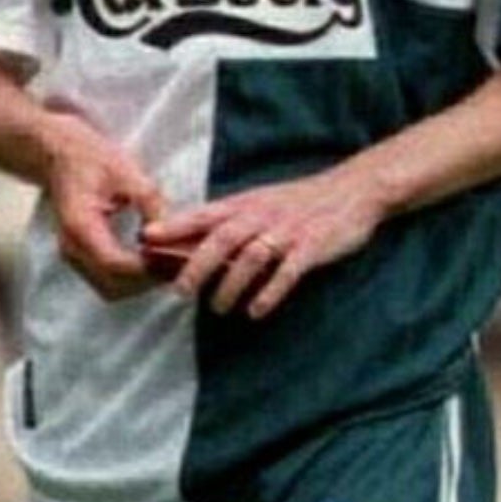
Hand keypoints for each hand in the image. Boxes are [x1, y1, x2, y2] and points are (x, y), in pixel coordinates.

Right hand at [42, 113, 164, 300]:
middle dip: (149, 279)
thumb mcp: (126, 170)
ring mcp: (74, 256)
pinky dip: (133, 278)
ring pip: (111, 289)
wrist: (58, 154)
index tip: (177, 257)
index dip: (149, 267)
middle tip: (181, 263)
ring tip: (172, 262)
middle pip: (113, 284)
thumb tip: (169, 234)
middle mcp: (72, 248)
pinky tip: (155, 260)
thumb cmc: (89, 157)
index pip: (114, 264)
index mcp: (79, 226)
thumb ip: (149, 201)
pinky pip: (108, 280)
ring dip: (142, 283)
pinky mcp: (81, 258)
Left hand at [140, 163, 386, 318]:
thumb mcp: (261, 203)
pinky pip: (287, 271)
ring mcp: (287, 231)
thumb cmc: (300, 202)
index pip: (203, 215)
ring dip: (231, 284)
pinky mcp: (312, 247)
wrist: (354, 190)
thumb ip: (229, 221)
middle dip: (196, 265)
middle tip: (179, 291)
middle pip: (221, 239)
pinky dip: (270, 291)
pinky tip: (256, 311)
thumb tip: (189, 244)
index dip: (174, 227)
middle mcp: (262, 215)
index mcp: (246, 204)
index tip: (146, 241)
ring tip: (217, 309)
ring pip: (251, 257)